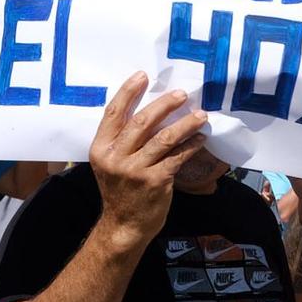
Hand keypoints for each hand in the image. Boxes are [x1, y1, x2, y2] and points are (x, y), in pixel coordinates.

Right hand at [88, 72, 206, 246]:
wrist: (124, 226)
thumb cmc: (120, 191)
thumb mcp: (110, 163)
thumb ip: (122, 140)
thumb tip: (150, 111)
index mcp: (101, 148)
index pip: (113, 113)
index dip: (128, 92)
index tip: (142, 75)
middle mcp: (116, 157)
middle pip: (142, 121)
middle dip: (165, 104)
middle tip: (182, 94)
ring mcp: (135, 170)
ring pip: (164, 138)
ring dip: (185, 124)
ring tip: (201, 115)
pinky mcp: (155, 181)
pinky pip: (177, 157)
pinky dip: (191, 146)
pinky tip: (201, 139)